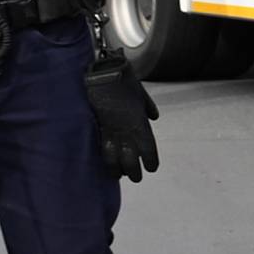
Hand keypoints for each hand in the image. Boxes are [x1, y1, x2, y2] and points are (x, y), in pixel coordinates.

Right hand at [83, 61, 160, 182]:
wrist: (104, 75)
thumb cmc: (125, 83)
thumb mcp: (141, 95)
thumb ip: (148, 108)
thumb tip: (154, 117)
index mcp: (140, 123)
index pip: (148, 148)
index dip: (151, 161)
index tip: (153, 169)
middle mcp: (127, 131)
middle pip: (131, 158)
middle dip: (134, 170)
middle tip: (137, 178)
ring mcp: (112, 131)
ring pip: (115, 157)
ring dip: (118, 169)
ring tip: (120, 176)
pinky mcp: (99, 129)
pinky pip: (103, 148)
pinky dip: (105, 159)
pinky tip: (107, 165)